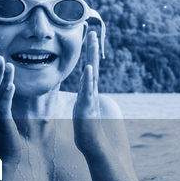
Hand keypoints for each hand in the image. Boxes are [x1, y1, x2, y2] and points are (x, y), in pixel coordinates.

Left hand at [74, 30, 111, 156]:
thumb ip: (84, 103)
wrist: (96, 149)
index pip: (89, 69)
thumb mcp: (83, 114)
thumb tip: (83, 98)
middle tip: (91, 31)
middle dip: (91, 49)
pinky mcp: (87, 108)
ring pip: (91, 74)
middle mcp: (91, 93)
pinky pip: (88, 91)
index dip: (89, 54)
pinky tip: (87, 68)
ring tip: (91, 41)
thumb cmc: (89, 135)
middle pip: (92, 66)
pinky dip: (88, 80)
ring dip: (91, 57)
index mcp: (88, 93)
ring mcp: (90, 99)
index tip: (89, 37)